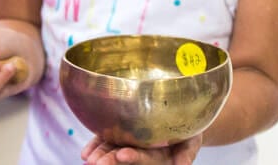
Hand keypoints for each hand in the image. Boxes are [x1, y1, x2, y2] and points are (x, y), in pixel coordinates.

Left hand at [81, 135, 202, 164]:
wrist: (183, 117)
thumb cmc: (190, 130)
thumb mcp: (192, 141)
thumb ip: (187, 154)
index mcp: (159, 156)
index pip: (145, 159)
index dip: (134, 158)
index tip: (122, 155)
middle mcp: (143, 151)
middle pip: (125, 157)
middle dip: (111, 160)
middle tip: (97, 163)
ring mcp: (130, 142)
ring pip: (113, 150)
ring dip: (100, 155)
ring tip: (88, 159)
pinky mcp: (122, 133)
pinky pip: (107, 140)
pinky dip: (96, 145)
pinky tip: (85, 153)